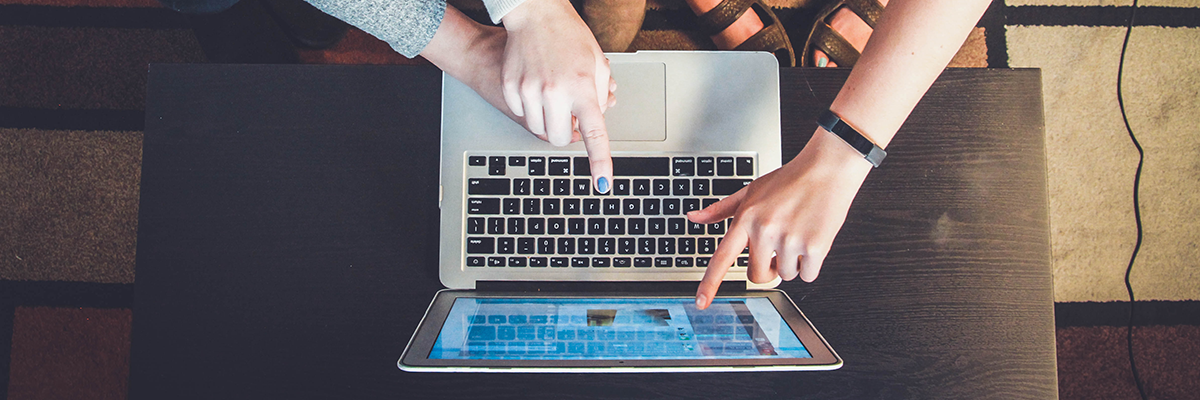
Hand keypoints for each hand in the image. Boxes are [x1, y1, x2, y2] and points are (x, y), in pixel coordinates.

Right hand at [500, 0, 613, 192]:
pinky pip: (521, 114)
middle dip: (566, 133)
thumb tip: (596, 121)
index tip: (602, 183)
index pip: (595, 133)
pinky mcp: (510, 87)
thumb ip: (600, 96)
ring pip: (539, 129)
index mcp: (583, 87)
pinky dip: (530, 107)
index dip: (600, 162)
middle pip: (560, 139)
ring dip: (548, 120)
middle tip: (569, 114)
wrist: (535, 14)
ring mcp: (529, 90)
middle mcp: (555, 91)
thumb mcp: (597, 64)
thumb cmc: (569, 36)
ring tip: (553, 94)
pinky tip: (535, 85)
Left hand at [688, 129, 873, 308]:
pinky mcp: (815, 247)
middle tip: (778, 249)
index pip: (722, 258)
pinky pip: (807, 275)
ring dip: (792, 263)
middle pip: (757, 276)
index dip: (710, 283)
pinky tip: (812, 239)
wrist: (827, 169)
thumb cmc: (789, 180)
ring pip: (785, 275)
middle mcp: (765, 231)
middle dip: (768, 269)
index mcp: (746, 219)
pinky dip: (811, 264)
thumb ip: (721, 209)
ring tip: (797, 234)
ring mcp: (790, 240)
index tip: (701, 303)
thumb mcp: (750, 190)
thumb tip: (693, 217)